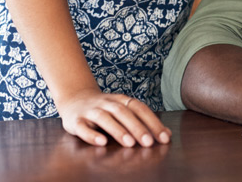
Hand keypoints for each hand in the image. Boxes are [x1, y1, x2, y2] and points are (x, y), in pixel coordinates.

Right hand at [55, 90, 171, 146]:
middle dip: (137, 127)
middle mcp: (106, 104)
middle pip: (123, 113)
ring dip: (118, 130)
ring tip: (129, 143)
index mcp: (120, 100)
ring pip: (104, 119)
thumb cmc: (105, 109)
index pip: (139, 108)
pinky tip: (102, 142)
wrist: (74, 99)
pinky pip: (83, 128)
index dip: (152, 122)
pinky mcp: (75, 121)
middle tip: (149, 142)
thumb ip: (144, 121)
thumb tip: (167, 135)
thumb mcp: (124, 111)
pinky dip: (92, 135)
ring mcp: (90, 111)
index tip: (164, 137)